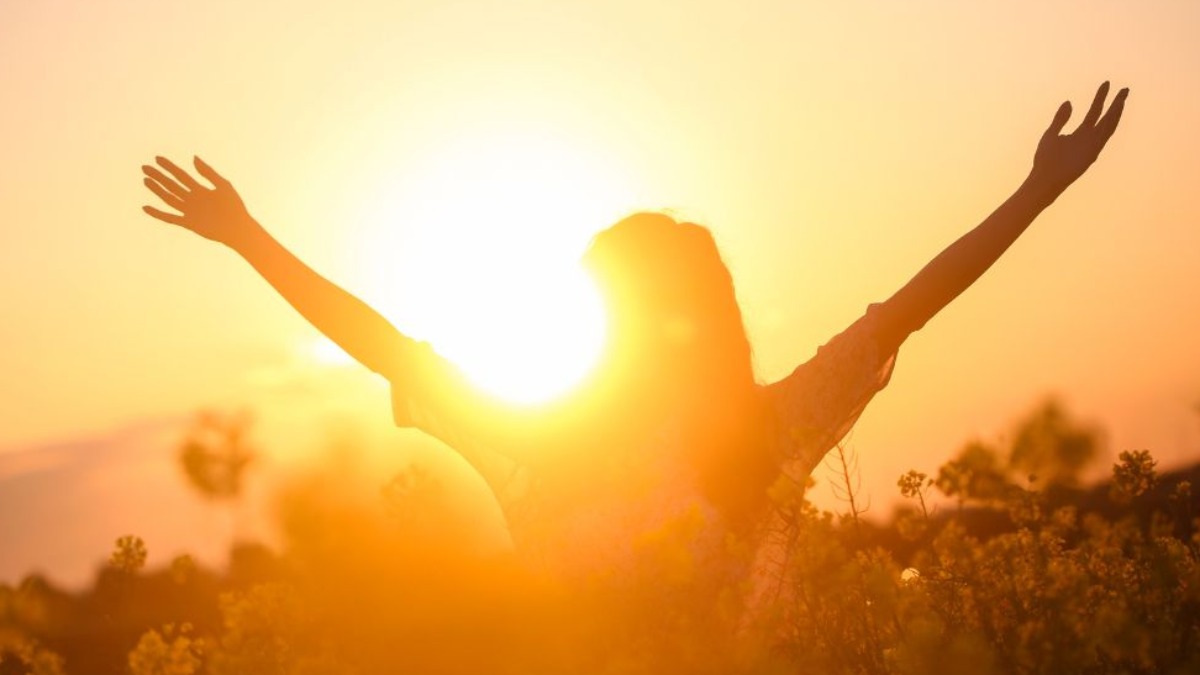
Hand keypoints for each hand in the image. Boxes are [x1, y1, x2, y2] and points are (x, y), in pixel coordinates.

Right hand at [141, 156, 260, 249]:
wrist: (239, 228)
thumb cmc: (234, 207)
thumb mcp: (223, 185)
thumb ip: (208, 172)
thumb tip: (193, 158)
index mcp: (200, 190)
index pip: (181, 175)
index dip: (169, 167)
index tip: (157, 158)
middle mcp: (192, 199)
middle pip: (172, 185)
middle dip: (158, 176)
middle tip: (145, 167)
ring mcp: (189, 211)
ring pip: (169, 199)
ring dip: (157, 190)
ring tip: (146, 180)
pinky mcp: (188, 223)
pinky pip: (170, 218)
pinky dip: (158, 213)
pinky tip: (145, 207)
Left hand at [1029, 82, 1128, 196]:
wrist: (1044, 178)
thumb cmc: (1045, 160)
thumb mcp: (1051, 133)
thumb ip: (1061, 118)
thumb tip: (1069, 102)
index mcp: (1080, 134)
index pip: (1094, 113)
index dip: (1100, 98)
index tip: (1107, 84)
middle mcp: (1090, 139)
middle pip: (1106, 117)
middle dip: (1115, 103)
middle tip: (1124, 88)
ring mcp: (1093, 144)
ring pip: (1109, 124)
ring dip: (1117, 109)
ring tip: (1123, 94)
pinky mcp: (1093, 150)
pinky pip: (1105, 133)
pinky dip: (1112, 121)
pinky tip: (1117, 109)